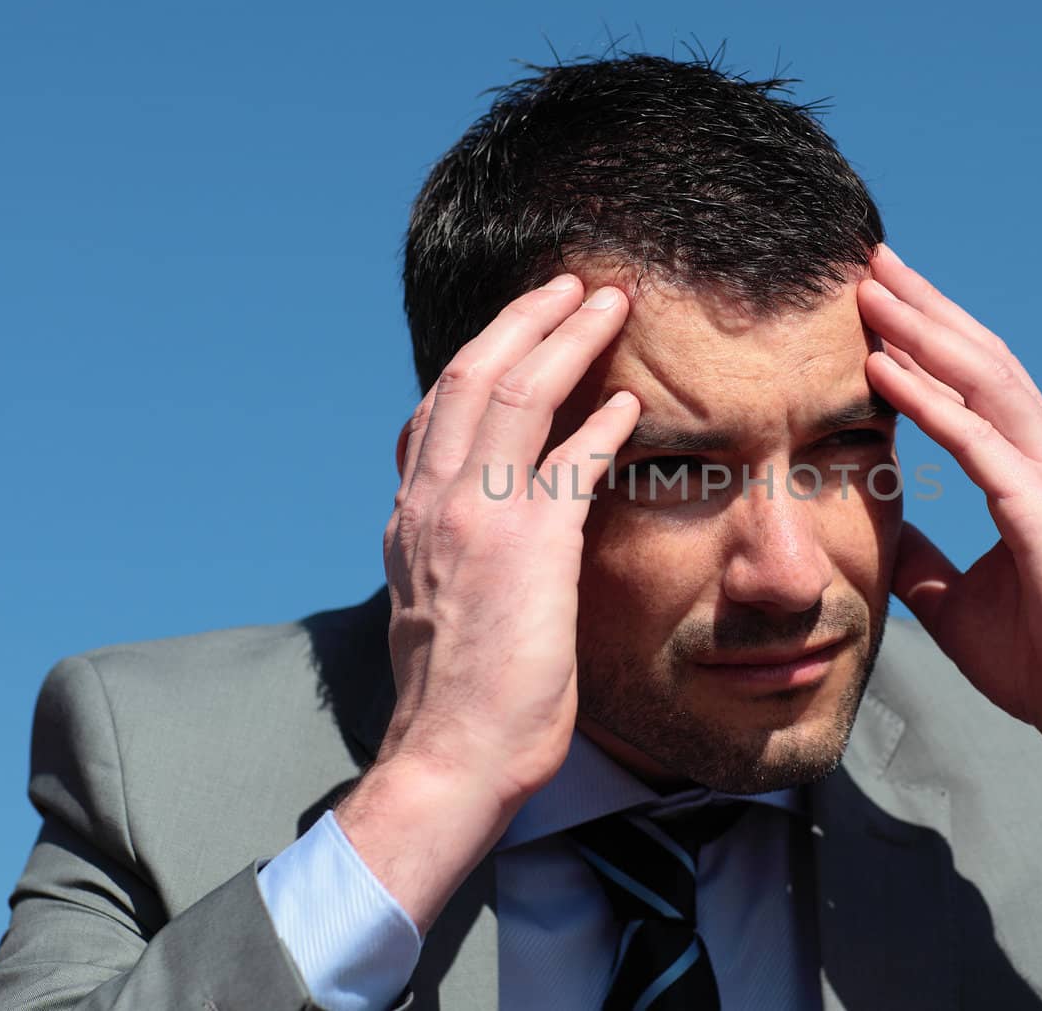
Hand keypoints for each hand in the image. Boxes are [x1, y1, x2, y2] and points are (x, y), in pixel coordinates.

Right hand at [338, 273, 638, 929]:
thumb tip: (479, 535)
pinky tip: (631, 402)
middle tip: (567, 283)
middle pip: (471, 376)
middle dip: (522, 319)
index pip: (435, 411)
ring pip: (514, 394)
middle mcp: (432, 502)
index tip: (514, 329)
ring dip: (563, 338)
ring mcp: (474, 519)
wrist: (448, 757)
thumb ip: (453, 554)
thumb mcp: (433, 607)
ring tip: (605, 301)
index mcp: (410, 517)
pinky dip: (599, 423)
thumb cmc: (455, 699)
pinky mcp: (525, 547)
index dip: (479, 358)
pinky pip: (568, 460)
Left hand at [858, 244, 1041, 928]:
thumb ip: (924, 552)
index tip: (880, 299)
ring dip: (922, 330)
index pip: (977, 384)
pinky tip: (884, 367)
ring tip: (869, 289)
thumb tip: (881, 530)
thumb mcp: (956, 597)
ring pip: (984, 381)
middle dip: (926, 306)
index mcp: (1033, 475)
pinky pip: (977, 442)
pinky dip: (929, 400)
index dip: (930, 336)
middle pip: (982, 359)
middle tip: (871, 260)